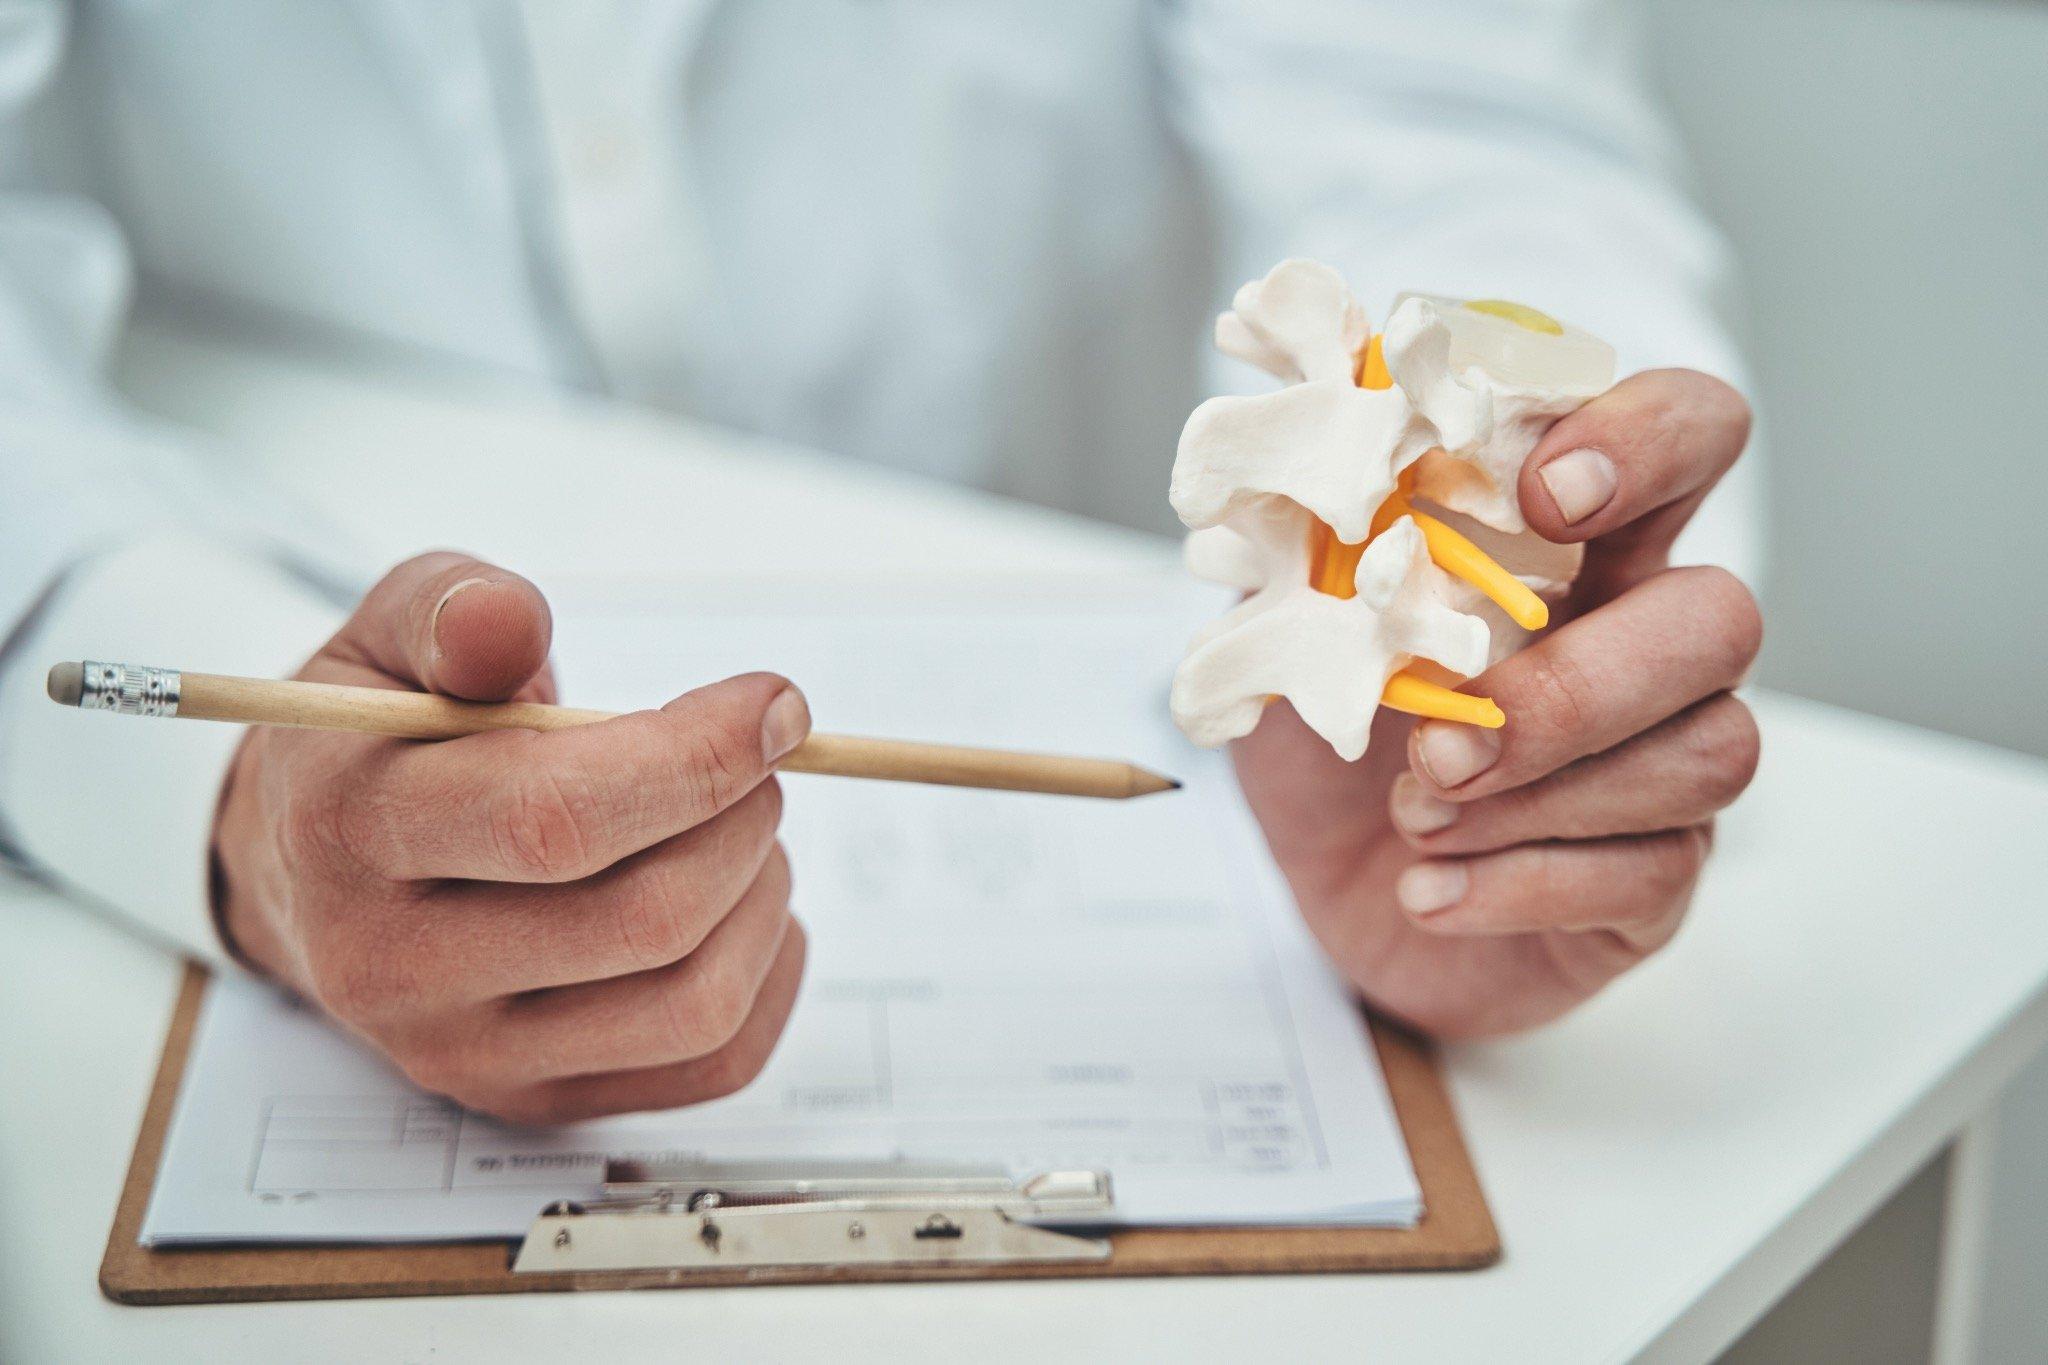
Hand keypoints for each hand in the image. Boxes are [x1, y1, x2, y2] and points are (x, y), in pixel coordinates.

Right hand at [213, 552, 812, 1121]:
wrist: (311, 874)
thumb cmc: (377, 740)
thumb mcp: (388, 640)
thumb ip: (452, 609)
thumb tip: (507, 619)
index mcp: (350, 832)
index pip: (553, 820)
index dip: (696, 757)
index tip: (773, 706)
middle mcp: (395, 968)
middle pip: (643, 921)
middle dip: (743, 819)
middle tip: (759, 759)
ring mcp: (467, 1054)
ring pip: (693, 1006)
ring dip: (763, 896)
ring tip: (743, 825)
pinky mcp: (532, 1100)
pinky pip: (711, 1064)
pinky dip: (769, 973)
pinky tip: (744, 902)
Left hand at [1236, 370, 1761, 1037]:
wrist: (1315, 886)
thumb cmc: (1326, 736)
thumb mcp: (1286, 629)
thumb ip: (1312, 542)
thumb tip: (1310, 458)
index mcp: (1580, 544)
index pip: (1687, 433)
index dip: (1647, 442)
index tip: (1546, 498)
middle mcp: (1649, 643)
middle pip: (1720, 619)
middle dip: (1573, 687)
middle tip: (1435, 746)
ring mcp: (1667, 763)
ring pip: (1705, 754)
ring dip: (1539, 796)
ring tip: (1416, 819)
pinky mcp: (1654, 880)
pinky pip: (1651, 875)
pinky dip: (1520, 884)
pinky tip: (1428, 889)